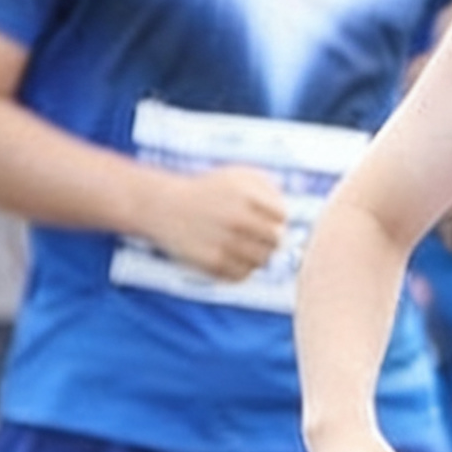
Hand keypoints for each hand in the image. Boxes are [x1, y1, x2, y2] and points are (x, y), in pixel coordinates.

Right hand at [143, 165, 287, 280]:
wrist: (163, 206)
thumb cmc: (207, 192)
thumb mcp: (237, 176)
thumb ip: (268, 187)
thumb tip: (289, 215)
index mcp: (245, 194)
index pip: (282, 215)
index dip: (276, 219)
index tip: (264, 219)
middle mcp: (236, 217)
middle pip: (276, 240)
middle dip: (269, 239)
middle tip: (256, 236)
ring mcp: (224, 241)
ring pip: (262, 260)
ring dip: (257, 256)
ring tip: (243, 246)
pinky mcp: (212, 262)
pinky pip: (243, 274)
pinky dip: (241, 269)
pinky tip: (230, 257)